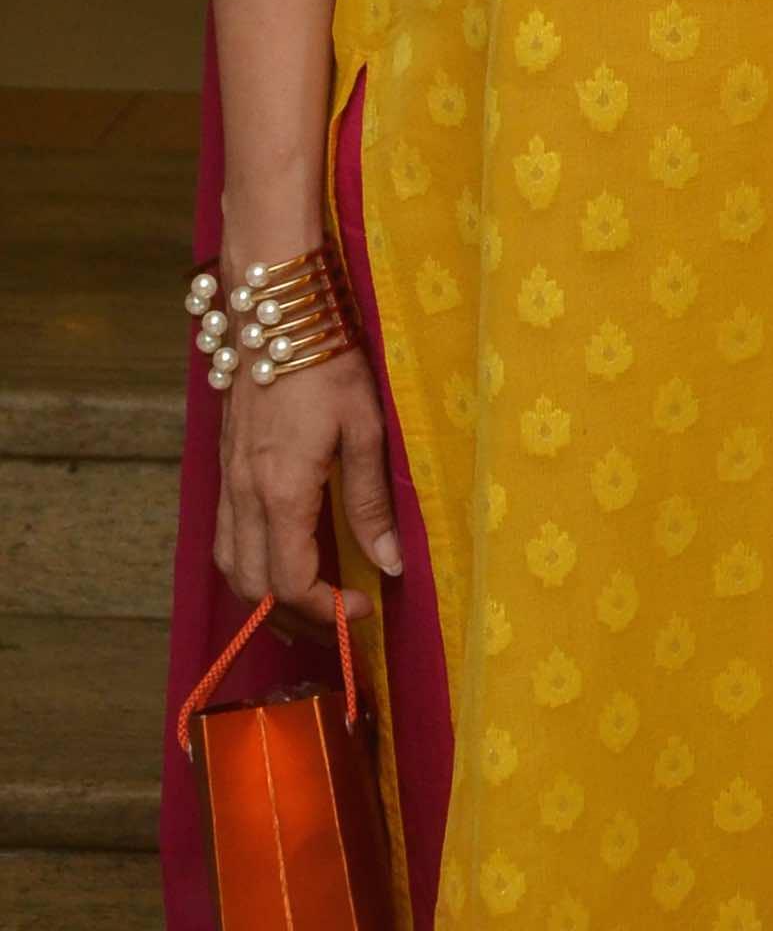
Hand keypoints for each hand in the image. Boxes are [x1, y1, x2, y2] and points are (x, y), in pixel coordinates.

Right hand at [215, 348, 400, 629]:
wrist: (276, 311)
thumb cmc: (328, 361)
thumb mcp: (365, 428)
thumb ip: (372, 501)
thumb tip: (389, 563)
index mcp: (282, 491)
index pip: (290, 584)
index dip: (326, 611)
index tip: (364, 609)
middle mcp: (244, 496)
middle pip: (254, 589)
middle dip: (297, 618)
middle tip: (343, 619)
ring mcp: (227, 484)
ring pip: (231, 568)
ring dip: (267, 598)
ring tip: (314, 603)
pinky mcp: (224, 470)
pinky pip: (226, 539)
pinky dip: (250, 567)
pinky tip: (282, 560)